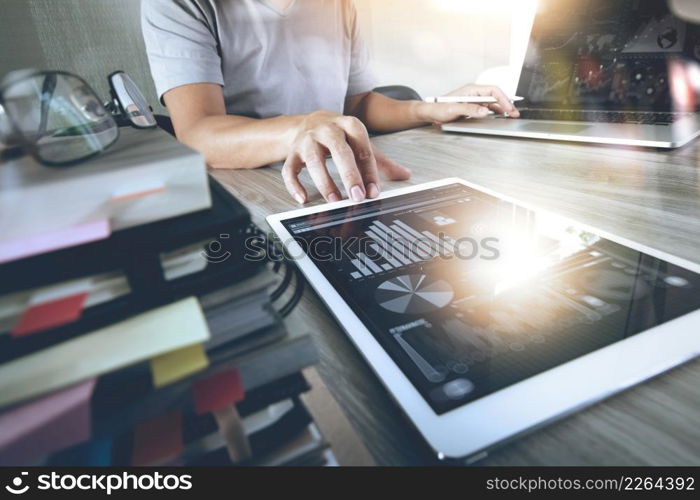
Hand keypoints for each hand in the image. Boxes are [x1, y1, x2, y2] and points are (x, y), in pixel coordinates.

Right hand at [282, 110, 410, 203]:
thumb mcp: (360, 143)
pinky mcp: (292, 152)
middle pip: (339, 151)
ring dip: (324, 182)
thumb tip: (405, 174)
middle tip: (357, 196)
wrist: (308, 122)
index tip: (373, 192)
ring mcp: (307, 140)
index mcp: (349, 125)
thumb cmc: (339, 136)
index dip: (369, 172)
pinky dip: (294, 185)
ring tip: (334, 200)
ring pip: (313, 160)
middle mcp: (327, 129)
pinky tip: (304, 198)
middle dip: (349, 175)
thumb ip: (381, 161)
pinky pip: (290, 169)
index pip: (362, 148)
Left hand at [416, 84, 519, 124]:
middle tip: (515, 113)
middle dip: (506, 103)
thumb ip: (471, 109)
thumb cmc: (439, 108)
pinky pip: (487, 108)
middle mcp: (474, 93)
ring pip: (493, 102)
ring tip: (511, 115)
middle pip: (495, 96)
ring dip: (502, 108)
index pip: (493, 90)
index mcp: (471, 89)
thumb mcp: (454, 109)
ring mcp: (474, 100)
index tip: (509, 108)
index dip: (503, 98)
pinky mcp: (473, 107)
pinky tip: (500, 116)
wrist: (431, 113)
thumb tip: (485, 111)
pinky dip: (495, 112)